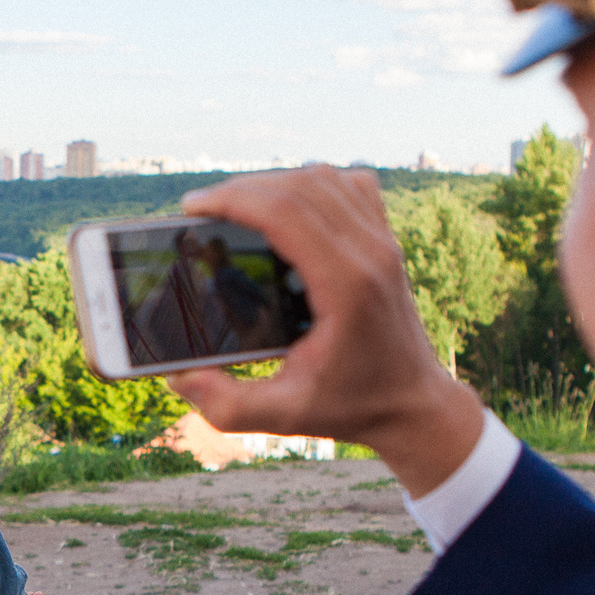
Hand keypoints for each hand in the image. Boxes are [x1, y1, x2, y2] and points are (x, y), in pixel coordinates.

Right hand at [168, 166, 487, 496]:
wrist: (413, 405)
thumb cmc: (352, 406)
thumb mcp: (285, 416)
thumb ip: (227, 405)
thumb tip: (180, 377)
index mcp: (347, 287)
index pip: (286, 212)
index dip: (233, 199)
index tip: (192, 208)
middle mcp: (371, 253)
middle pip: (299, 186)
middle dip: (241, 189)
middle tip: (200, 210)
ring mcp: (384, 241)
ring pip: (323, 177)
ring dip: (273, 183)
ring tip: (235, 207)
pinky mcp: (386, 239)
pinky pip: (349, 184)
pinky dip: (311, 183)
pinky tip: (287, 206)